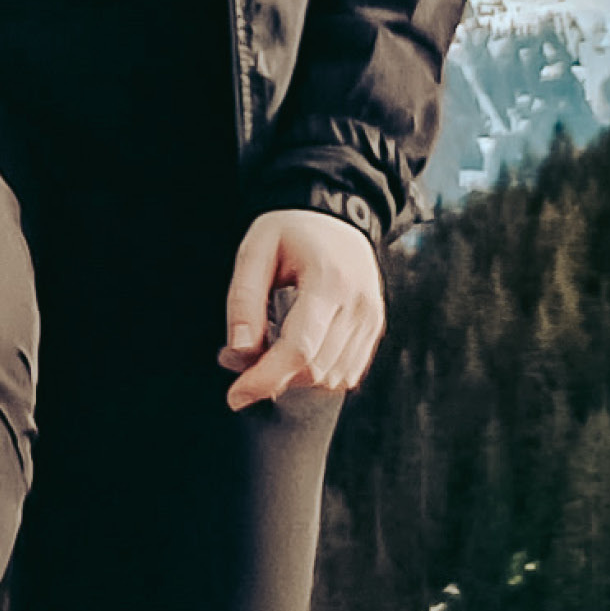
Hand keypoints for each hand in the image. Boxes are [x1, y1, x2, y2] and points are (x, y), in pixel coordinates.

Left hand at [220, 206, 384, 410]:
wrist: (335, 214)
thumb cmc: (289, 231)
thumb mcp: (254, 251)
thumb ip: (244, 300)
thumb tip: (239, 353)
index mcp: (329, 281)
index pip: (299, 348)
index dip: (265, 379)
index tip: (235, 396)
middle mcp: (359, 304)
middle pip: (314, 369)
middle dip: (272, 378)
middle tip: (240, 360)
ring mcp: (372, 318)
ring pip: (331, 378)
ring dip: (294, 378)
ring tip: (268, 349)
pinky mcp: (374, 327)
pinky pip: (347, 373)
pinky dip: (316, 374)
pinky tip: (295, 352)